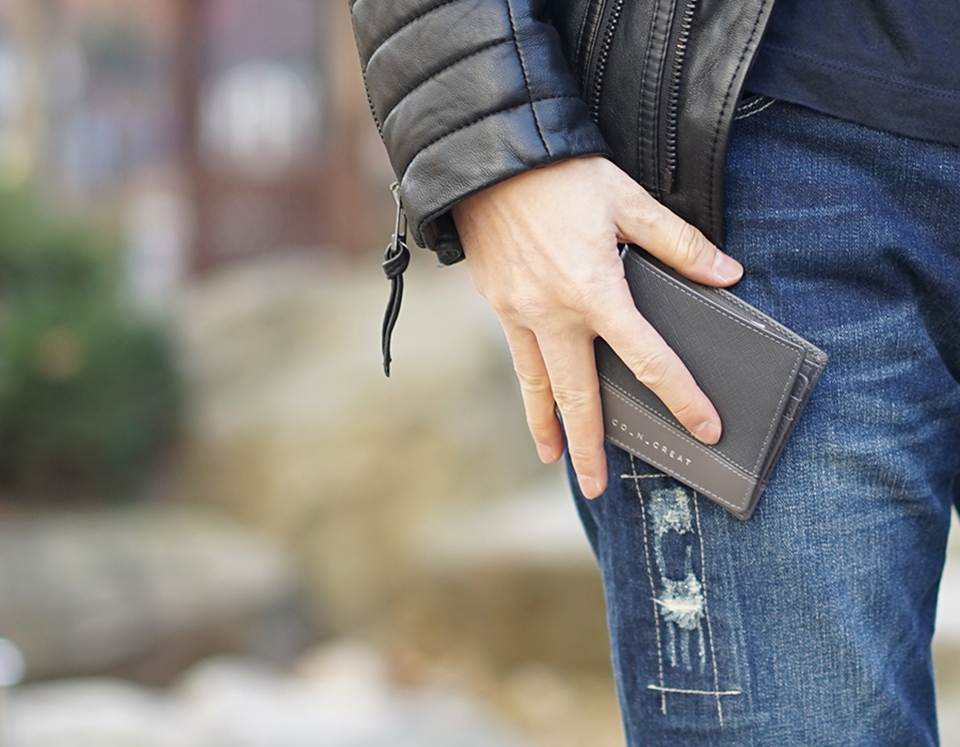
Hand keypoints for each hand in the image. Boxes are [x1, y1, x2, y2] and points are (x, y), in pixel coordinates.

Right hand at [451, 156, 742, 498]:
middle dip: (589, 446)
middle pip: (578, 395)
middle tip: (596, 487)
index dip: (681, 397)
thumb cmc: (561, 176)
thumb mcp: (628, 200)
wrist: (487, 160)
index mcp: (596, 291)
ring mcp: (519, 315)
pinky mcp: (498, 305)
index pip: (648, 359)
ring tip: (556, 461)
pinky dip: (528, 389)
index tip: (704, 428)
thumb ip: (679, 244)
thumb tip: (727, 276)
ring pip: (537, 386)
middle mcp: (554, 315)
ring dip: (547, 429)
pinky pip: (518, 359)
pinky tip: (535, 402)